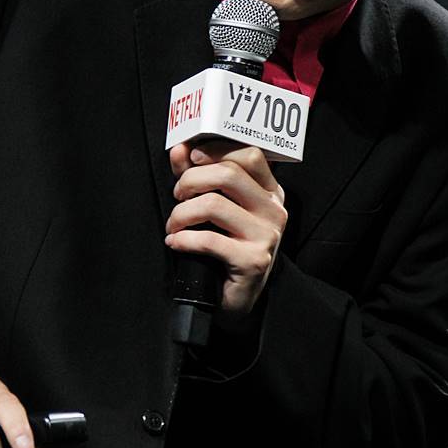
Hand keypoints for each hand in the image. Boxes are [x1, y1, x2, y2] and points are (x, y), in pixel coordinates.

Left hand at [166, 141, 286, 317]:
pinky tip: (175, 242)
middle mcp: (274, 211)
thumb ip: (199, 176)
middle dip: (191, 180)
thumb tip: (180, 149)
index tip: (190, 158)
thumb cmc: (225, 248)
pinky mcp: (253, 260)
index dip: (215, 150)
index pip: (249, 155)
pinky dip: (183, 239)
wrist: (237, 298)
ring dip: (181, 213)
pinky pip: (208, 239)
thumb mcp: (215, 208)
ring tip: (173, 225)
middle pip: (228, 174)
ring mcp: (267, 236)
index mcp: (270, 192)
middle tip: (177, 196)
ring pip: (213, 204)